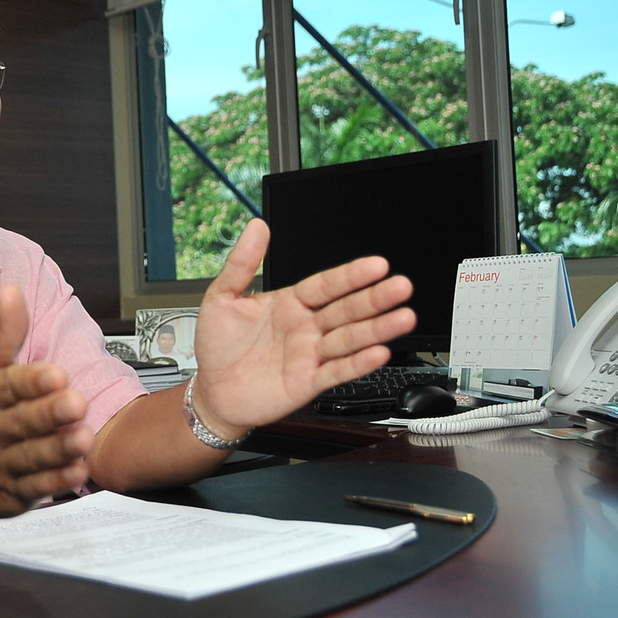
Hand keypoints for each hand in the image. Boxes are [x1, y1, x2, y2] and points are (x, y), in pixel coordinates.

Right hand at [0, 284, 94, 516]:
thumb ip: (4, 331)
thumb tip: (11, 289)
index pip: (7, 386)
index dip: (32, 381)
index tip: (57, 373)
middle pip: (20, 422)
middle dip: (49, 414)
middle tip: (77, 403)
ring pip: (30, 458)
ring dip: (58, 449)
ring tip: (85, 438)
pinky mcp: (11, 493)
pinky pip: (36, 488)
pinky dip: (57, 481)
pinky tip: (79, 470)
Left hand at [190, 219, 415, 439]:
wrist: (212, 391)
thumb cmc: (218, 345)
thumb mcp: (222, 297)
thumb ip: (242, 263)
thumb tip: (256, 226)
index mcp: (289, 303)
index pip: (326, 285)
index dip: (350, 275)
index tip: (377, 264)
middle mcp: (305, 327)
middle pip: (346, 309)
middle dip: (375, 298)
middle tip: (402, 286)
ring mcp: (310, 354)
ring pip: (349, 339)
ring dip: (377, 328)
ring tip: (404, 317)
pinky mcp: (308, 382)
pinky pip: (337, 371)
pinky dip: (358, 363)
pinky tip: (379, 353)